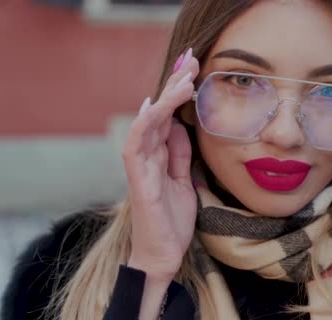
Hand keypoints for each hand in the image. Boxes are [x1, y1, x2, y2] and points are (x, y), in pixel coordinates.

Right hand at [122, 49, 199, 280]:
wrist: (163, 256)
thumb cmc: (172, 220)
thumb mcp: (184, 180)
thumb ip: (179, 154)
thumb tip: (180, 126)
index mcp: (159, 154)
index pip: (169, 115)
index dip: (179, 91)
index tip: (196, 69)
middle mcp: (147, 155)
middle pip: (158, 112)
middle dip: (174, 83)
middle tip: (191, 58)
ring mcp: (140, 166)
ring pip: (147, 122)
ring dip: (165, 97)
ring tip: (184, 77)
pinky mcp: (138, 180)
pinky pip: (135, 146)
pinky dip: (144, 124)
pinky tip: (155, 105)